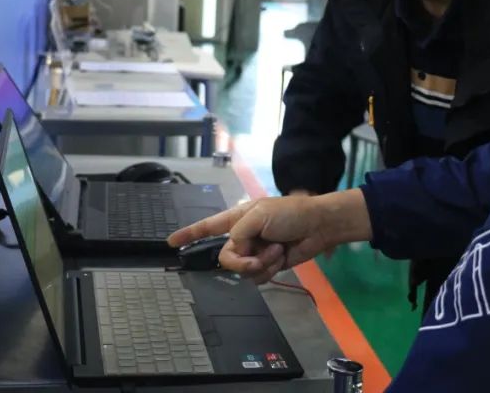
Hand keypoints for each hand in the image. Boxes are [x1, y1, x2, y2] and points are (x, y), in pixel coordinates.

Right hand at [167, 189, 370, 283]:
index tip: (170, 242)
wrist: (319, 226)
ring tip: (278, 250)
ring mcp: (255, 252)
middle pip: (226, 257)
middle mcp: (243, 236)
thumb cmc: (290, 213)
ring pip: (243, 270)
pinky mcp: (268, 265)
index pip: (208, 227)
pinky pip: (258, 277)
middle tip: (257, 257)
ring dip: (262, 263)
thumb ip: (239, 232)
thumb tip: (234, 249)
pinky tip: (281, 257)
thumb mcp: (260, 214)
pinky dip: (270, 269)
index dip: (189, 234)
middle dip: (242, 261)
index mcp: (237, 219)